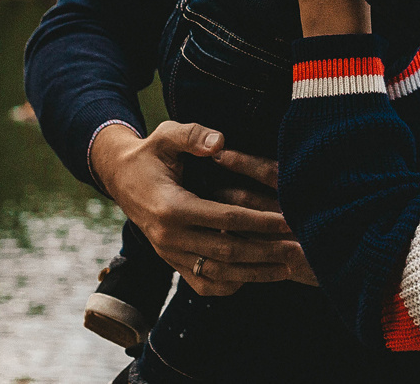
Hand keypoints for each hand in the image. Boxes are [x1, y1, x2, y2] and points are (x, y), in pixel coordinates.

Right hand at [90, 121, 305, 295]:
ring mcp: (169, 254)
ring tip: (287, 268)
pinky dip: (229, 285)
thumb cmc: (151, 154)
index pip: (226, 219)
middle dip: (266, 251)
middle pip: (227, 252)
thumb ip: (193, 135)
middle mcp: (169, 237)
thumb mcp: (166, 135)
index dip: (261, 221)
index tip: (289, 220)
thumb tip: (219, 143)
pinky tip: (255, 277)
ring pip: (218, 273)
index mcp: (172, 208)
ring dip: (254, 273)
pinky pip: (202, 283)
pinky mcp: (171, 263)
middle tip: (298, 249)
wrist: (121, 179)